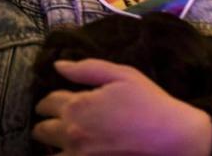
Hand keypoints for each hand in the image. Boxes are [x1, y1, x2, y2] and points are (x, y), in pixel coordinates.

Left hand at [32, 59, 211, 155]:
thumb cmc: (149, 102)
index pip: (49, 102)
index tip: (52, 103)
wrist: (169, 136)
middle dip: (47, 123)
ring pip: (47, 152)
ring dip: (52, 144)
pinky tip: (74, 151)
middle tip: (57, 122)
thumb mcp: (124, 75)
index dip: (48, 101)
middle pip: (41, 129)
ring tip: (65, 141)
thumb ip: (88, 69)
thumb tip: (58, 65)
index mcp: (78, 105)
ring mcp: (76, 154)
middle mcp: (70, 131)